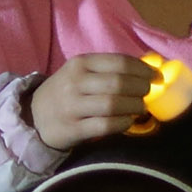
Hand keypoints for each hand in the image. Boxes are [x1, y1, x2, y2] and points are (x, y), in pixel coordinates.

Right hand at [28, 53, 165, 150]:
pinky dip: (122, 123)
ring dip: (134, 107)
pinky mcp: (72, 128)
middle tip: (148, 95)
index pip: (119, 62)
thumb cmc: (66, 92)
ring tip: (140, 109)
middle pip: (119, 83)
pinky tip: (128, 122)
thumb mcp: (80, 73)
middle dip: (141, 89)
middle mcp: (75, 82)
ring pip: (113, 104)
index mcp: (80, 64)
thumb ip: (108, 70)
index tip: (157, 77)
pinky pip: (105, 125)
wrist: (34, 117)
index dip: (144, 70)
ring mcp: (72, 106)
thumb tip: (149, 69)